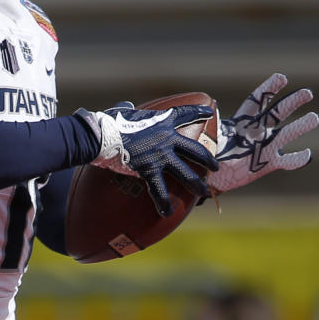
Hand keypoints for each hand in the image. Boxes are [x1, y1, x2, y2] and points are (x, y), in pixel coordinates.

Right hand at [76, 104, 218, 216]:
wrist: (103, 135)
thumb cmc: (109, 122)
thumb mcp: (122, 111)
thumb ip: (128, 109)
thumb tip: (125, 106)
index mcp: (161, 122)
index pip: (183, 114)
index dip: (198, 112)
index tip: (209, 112)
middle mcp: (166, 139)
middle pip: (193, 149)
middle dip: (207, 158)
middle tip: (216, 166)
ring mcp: (160, 156)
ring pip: (184, 172)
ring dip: (196, 184)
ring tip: (205, 193)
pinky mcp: (149, 170)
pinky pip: (159, 189)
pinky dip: (163, 202)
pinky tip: (167, 212)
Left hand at [208, 73, 318, 193]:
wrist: (210, 175)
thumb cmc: (207, 152)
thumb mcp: (207, 135)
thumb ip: (211, 123)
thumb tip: (210, 107)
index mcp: (242, 121)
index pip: (258, 101)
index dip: (269, 89)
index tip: (282, 77)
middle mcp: (257, 131)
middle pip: (277, 113)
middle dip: (292, 102)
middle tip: (307, 93)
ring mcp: (264, 147)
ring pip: (286, 134)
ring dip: (300, 127)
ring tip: (314, 118)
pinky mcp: (268, 164)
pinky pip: (286, 161)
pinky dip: (297, 159)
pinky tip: (308, 154)